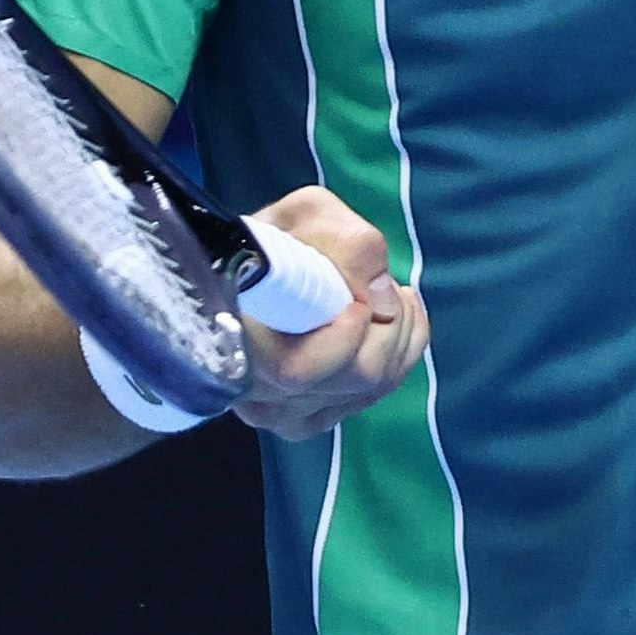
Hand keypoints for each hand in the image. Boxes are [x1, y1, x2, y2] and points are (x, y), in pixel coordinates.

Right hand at [231, 184, 428, 440]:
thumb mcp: (309, 214)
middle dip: (389, 324)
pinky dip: (398, 355)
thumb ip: (349, 245)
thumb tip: (383, 303)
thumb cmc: (273, 240)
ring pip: (370, 388)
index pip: (299, 368)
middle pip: (355, 377)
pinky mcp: (306, 420)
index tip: (357, 298)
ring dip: (398, 335)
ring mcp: (282, 416)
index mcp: (237, 339)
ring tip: (385, 296)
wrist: (246, 272)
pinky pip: (372, 396)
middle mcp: (255, 393)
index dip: (344, 335)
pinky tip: (383, 321)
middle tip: (383, 285)